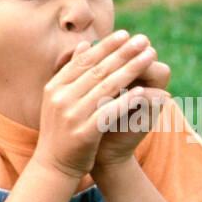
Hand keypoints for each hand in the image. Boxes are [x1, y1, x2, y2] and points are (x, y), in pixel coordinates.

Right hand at [37, 30, 158, 179]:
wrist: (53, 167)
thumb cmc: (62, 130)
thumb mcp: (60, 99)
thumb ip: (71, 73)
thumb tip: (84, 45)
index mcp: (54, 87)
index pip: (82, 61)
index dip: (105, 47)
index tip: (125, 34)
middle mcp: (59, 99)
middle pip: (96, 70)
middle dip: (122, 53)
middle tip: (143, 39)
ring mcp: (70, 117)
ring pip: (105, 88)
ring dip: (130, 70)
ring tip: (149, 57)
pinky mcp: (82, 134)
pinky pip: (108, 113)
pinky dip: (125, 101)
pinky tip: (141, 91)